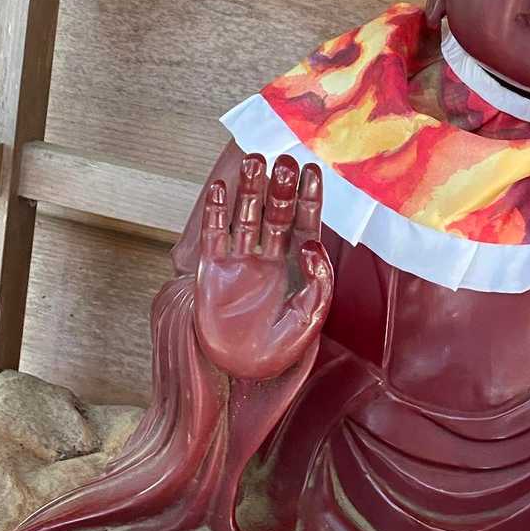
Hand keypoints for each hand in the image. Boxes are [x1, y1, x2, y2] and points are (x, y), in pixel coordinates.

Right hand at [195, 152, 333, 379]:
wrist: (234, 372)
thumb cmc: (275, 353)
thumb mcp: (308, 320)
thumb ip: (318, 285)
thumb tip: (313, 246)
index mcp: (294, 270)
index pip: (304, 225)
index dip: (309, 198)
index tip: (313, 169)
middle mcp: (267, 259)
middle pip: (276, 213)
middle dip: (280, 187)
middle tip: (284, 158)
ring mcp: (238, 261)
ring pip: (246, 216)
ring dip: (250, 189)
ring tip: (254, 159)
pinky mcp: (212, 269)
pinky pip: (214, 234)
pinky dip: (216, 211)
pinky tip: (220, 188)